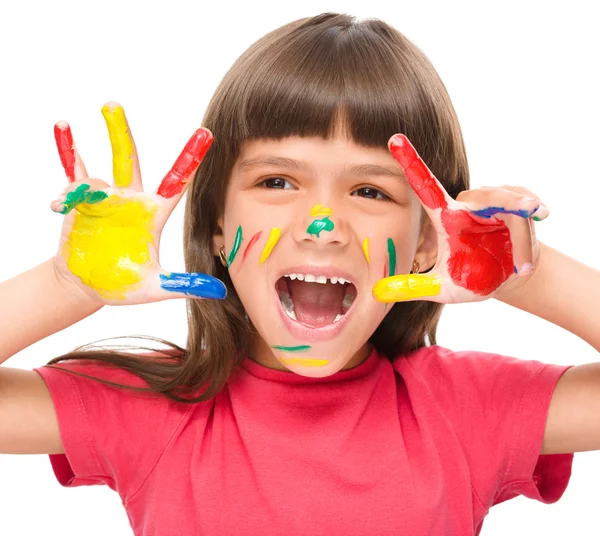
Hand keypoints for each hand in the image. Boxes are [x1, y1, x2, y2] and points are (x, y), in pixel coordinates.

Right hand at [51, 102, 225, 305]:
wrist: (88, 287)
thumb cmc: (123, 285)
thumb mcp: (155, 287)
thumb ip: (184, 285)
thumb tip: (219, 291)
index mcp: (153, 214)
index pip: (176, 183)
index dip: (190, 159)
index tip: (205, 133)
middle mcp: (130, 201)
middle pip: (128, 160)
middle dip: (121, 133)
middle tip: (112, 104)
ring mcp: (103, 200)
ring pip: (95, 168)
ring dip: (80, 147)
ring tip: (67, 124)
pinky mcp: (79, 206)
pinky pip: (69, 184)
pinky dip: (63, 180)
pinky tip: (56, 185)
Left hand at [372, 134, 548, 303]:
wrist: (507, 279)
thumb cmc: (472, 278)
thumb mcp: (443, 288)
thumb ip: (414, 288)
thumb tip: (378, 293)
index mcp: (445, 218)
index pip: (424, 186)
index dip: (410, 161)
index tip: (394, 138)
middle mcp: (468, 205)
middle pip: (482, 193)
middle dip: (502, 199)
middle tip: (522, 209)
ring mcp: (495, 204)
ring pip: (509, 206)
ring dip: (519, 240)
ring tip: (520, 265)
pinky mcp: (520, 208)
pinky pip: (525, 216)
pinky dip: (526, 243)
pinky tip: (527, 260)